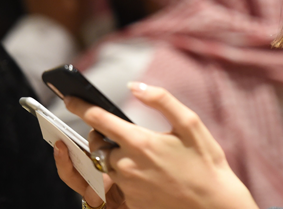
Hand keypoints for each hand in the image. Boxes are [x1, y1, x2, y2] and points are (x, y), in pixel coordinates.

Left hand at [64, 84, 259, 208]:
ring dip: (113, 155)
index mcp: (139, 141)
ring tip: (139, 153)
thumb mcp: (190, 123)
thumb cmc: (205, 161)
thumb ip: (161, 100)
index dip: (81, 106)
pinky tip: (150, 173)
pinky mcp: (131, 203)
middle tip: (119, 130)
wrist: (213, 204)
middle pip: (98, 144)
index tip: (69, 98)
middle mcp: (126, 165)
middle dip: (102, 134)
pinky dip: (125, 175)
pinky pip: (118, 184)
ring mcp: (127, 187)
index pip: (98, 119)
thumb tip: (134, 86)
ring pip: (106, 165)